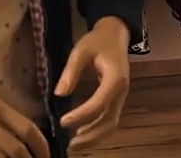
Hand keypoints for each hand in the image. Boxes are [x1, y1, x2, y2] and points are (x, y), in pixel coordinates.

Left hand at [54, 17, 131, 150]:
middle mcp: (122, 91)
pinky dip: (97, 131)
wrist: (115, 35)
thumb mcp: (81, 50)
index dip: (81, 115)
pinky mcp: (117, 100)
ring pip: (111, 124)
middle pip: (109, 121)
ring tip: (73, 145)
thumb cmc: (97, 40)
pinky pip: (109, 120)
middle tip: (69, 145)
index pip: (99, 103)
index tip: (62, 121)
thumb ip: (70, 71)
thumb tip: (59, 94)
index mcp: (115, 78)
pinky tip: (81, 134)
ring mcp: (121, 97)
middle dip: (90, 136)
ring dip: (94, 137)